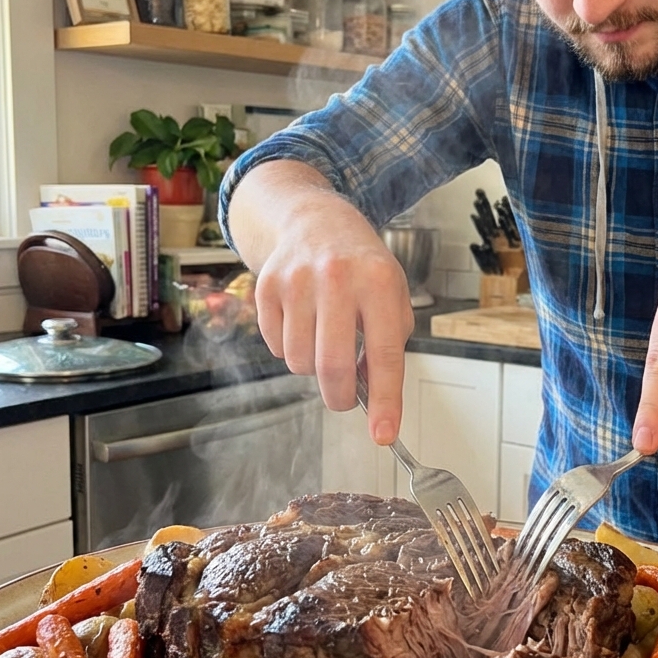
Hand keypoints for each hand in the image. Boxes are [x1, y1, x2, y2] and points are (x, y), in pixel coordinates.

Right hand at [235, 167, 413, 445]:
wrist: (315, 222)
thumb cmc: (361, 267)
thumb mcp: (391, 296)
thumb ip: (386, 344)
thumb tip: (369, 394)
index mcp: (379, 282)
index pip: (385, 354)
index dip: (385, 401)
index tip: (383, 435)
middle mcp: (337, 278)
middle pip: (332, 366)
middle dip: (339, 397)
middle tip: (344, 399)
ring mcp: (296, 281)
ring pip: (299, 362)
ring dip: (313, 369)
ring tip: (324, 341)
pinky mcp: (266, 287)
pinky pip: (276, 347)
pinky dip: (290, 349)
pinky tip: (303, 322)